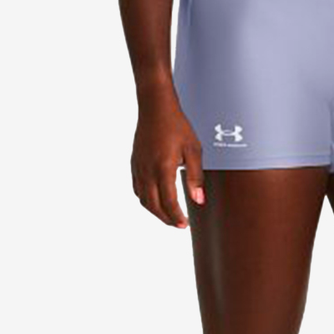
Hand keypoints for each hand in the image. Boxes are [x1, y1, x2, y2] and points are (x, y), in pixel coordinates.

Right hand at [131, 93, 204, 228]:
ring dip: (155, 211)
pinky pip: (137, 188)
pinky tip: (155, 200)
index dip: (176, 217)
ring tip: (169, 215)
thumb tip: (199, 200)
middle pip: (153, 206)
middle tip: (178, 224)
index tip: (184, 225)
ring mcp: (138, 168)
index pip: (168, 202)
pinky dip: (146, 199)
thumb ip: (195, 177)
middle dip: (166, 218)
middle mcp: (147, 171)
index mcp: (163, 168)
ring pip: (143, 199)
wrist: (155, 108)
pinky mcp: (134, 164)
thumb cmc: (177, 126)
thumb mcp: (193, 150)